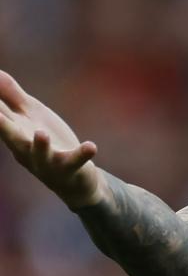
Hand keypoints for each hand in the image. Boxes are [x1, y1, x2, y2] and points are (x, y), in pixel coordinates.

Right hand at [0, 70, 102, 208]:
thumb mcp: (29, 115)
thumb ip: (10, 95)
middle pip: (11, 136)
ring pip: (40, 153)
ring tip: (41, 133)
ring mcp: (47, 160)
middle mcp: (25, 148)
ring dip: (40, 145)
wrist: (72, 179)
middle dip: (1, 126)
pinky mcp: (70, 166)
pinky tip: (91, 146)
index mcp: (14, 133)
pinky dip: (83, 154)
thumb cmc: (45, 142)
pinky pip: (76, 161)